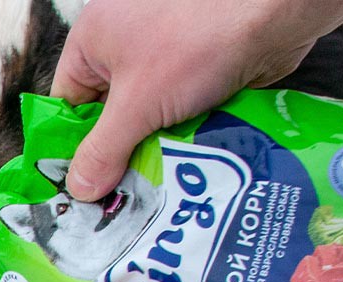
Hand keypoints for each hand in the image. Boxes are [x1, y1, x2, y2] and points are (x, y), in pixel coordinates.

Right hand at [51, 0, 342, 200]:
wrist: (275, 12)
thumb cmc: (195, 41)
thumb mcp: (137, 104)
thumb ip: (104, 150)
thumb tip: (78, 191)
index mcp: (95, 41)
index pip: (68, 104)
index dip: (70, 147)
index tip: (77, 189)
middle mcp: (126, 45)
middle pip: (109, 115)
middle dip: (116, 155)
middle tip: (116, 201)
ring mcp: (166, 56)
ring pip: (147, 118)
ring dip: (152, 150)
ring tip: (151, 192)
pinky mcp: (201, 70)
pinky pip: (179, 113)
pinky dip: (182, 137)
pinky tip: (184, 168)